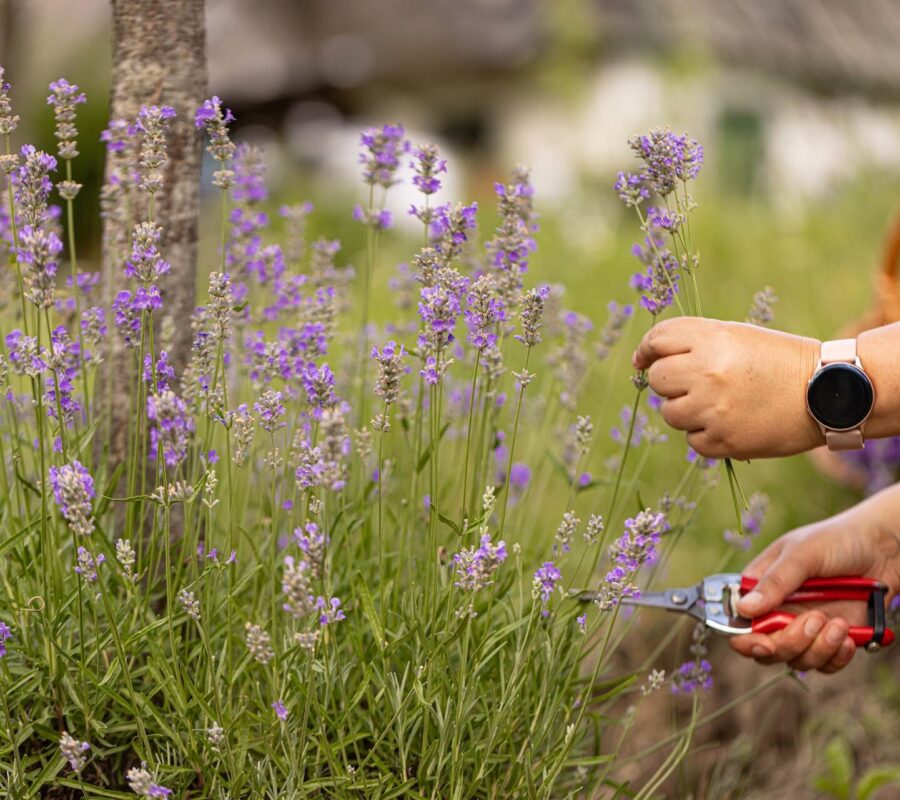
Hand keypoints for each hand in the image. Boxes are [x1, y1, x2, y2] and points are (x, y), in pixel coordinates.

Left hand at [632, 317, 821, 458]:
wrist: (828, 393)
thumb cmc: (779, 361)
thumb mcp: (738, 336)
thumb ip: (694, 343)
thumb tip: (645, 361)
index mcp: (713, 339)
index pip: (657, 341)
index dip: (646, 350)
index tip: (643, 360)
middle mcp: (708, 373)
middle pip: (657, 379)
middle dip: (669, 382)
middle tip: (694, 383)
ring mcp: (714, 410)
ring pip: (669, 413)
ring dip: (685, 410)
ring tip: (718, 404)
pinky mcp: (723, 441)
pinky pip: (691, 440)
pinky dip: (704, 435)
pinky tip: (730, 423)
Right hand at [729, 487, 899, 672]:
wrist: (884, 547)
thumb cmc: (837, 539)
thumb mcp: (803, 553)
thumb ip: (775, 581)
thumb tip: (744, 610)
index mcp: (762, 587)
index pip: (738, 622)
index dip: (745, 638)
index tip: (765, 643)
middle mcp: (779, 611)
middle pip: (766, 648)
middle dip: (789, 643)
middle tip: (815, 620)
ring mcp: (805, 628)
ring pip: (796, 660)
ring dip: (818, 648)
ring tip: (838, 623)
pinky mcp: (832, 640)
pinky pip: (825, 665)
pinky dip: (836, 657)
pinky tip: (848, 636)